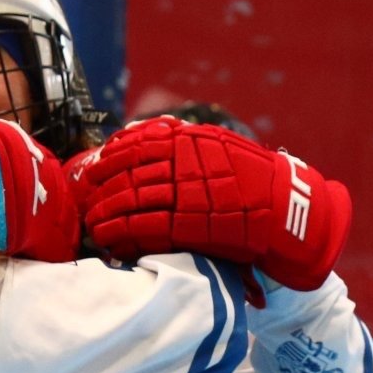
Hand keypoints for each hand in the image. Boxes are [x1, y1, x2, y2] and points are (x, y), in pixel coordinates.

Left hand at [73, 116, 350, 289]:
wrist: (285, 207)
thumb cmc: (252, 176)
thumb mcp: (218, 144)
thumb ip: (182, 140)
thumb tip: (144, 133)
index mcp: (188, 140)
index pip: (135, 144)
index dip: (110, 158)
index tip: (96, 166)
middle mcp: (181, 163)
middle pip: (126, 174)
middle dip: (101, 189)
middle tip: (87, 199)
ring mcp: (183, 194)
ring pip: (129, 201)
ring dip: (105, 214)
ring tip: (92, 223)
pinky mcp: (187, 225)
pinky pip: (144, 228)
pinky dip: (121, 234)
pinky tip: (108, 239)